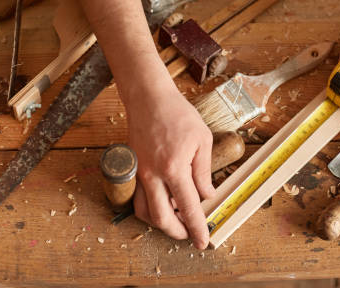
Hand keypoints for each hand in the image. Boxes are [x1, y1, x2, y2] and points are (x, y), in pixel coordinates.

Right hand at [125, 83, 214, 248]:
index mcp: (174, 168)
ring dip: (160, 222)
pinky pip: (137, 198)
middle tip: (189, 234)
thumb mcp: (202, 140)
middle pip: (161, 219)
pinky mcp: (132, 169)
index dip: (196, 228)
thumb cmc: (178, 114)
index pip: (188, 208)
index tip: (203, 242)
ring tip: (177, 219)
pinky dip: (149, 208)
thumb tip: (206, 195)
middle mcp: (153, 175)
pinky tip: (163, 202)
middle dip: (177, 232)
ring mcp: (139, 173)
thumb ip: (204, 172)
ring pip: (144, 212)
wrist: (149, 98)